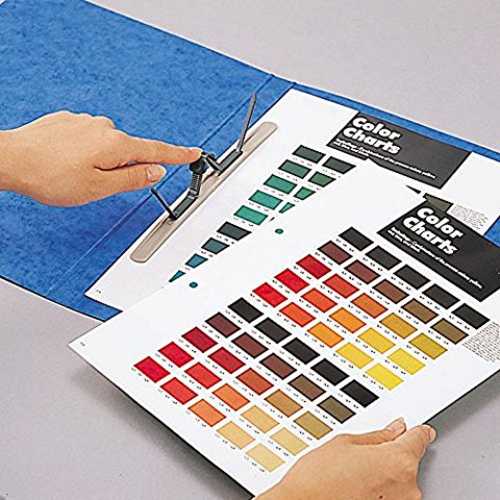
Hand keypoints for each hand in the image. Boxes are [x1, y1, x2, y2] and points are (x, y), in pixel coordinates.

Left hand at [0, 111, 200, 205]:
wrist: (10, 159)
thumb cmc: (50, 176)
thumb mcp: (99, 188)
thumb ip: (132, 179)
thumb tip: (156, 172)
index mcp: (116, 145)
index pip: (156, 151)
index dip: (178, 155)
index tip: (194, 153)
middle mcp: (103, 128)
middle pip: (129, 151)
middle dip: (123, 168)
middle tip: (99, 184)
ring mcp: (85, 122)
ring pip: (108, 146)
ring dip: (101, 162)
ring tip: (76, 175)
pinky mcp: (69, 122)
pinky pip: (89, 139)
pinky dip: (85, 153)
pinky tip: (66, 163)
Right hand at [257, 418, 435, 499]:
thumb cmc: (318, 480)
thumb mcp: (344, 443)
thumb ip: (377, 435)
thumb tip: (394, 430)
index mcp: (398, 461)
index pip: (418, 439)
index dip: (417, 431)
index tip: (421, 429)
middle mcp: (407, 488)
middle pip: (407, 462)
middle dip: (390, 456)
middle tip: (361, 457)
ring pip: (399, 483)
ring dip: (384, 477)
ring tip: (353, 477)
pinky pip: (391, 498)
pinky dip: (380, 493)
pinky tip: (356, 490)